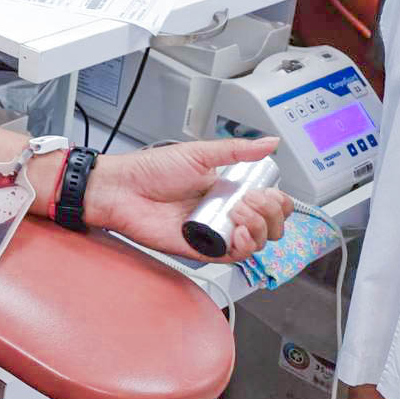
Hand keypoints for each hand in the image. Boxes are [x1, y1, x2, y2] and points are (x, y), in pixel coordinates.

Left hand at [84, 138, 293, 262]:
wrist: (122, 189)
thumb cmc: (150, 170)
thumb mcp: (198, 153)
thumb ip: (236, 150)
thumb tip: (268, 142)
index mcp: (227, 190)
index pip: (268, 203)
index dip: (277, 202)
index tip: (267, 192)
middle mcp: (225, 212)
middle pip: (269, 226)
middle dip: (271, 214)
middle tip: (251, 200)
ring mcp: (215, 231)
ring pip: (257, 242)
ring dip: (260, 228)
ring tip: (240, 211)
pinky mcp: (203, 248)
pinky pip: (234, 256)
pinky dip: (244, 246)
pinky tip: (239, 231)